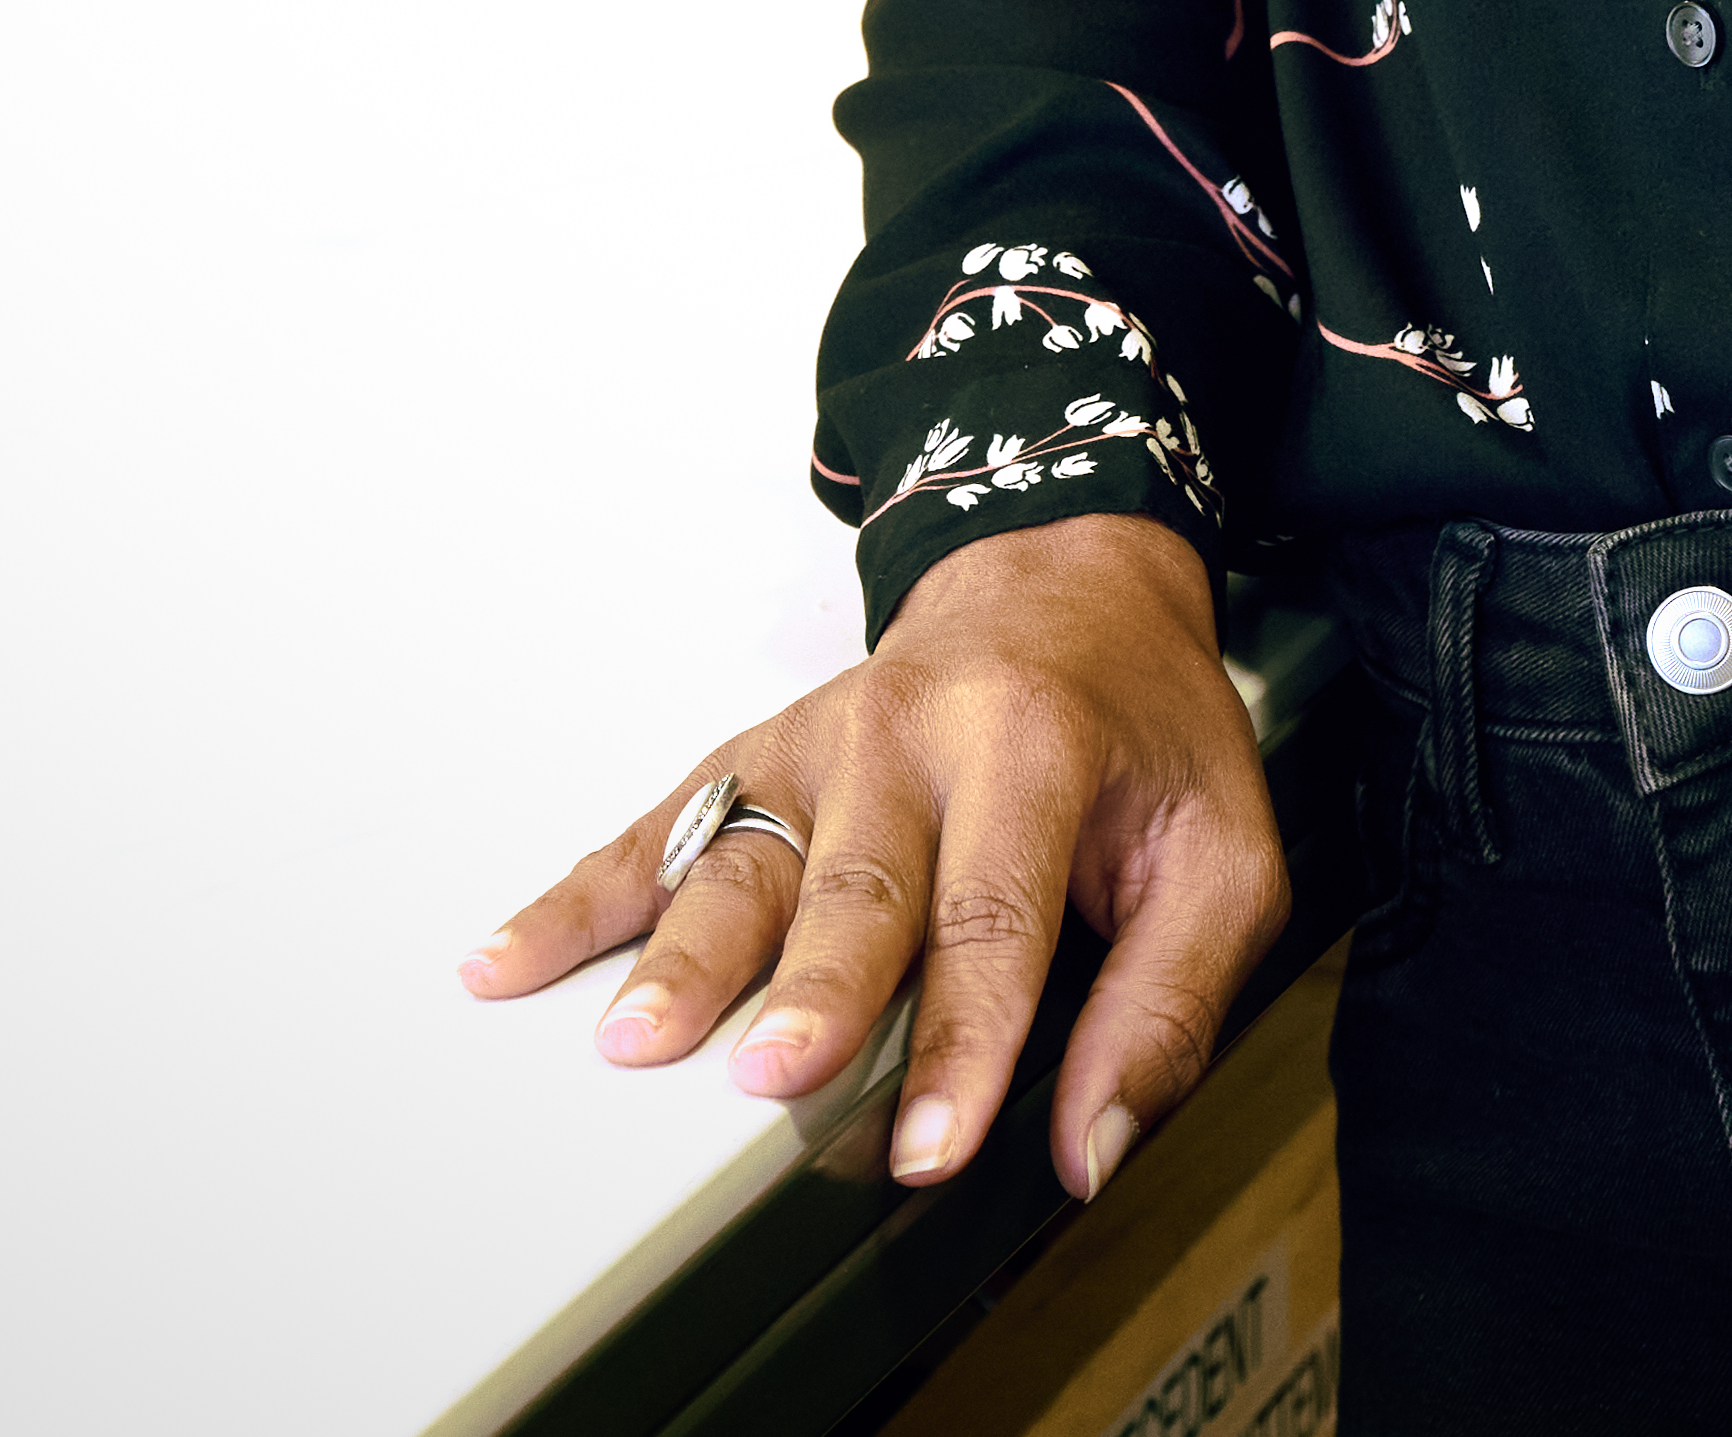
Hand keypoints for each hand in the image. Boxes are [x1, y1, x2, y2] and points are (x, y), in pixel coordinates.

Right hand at [458, 512, 1287, 1203]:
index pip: (995, 918)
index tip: (929, 1150)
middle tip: (769, 1078)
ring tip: (624, 1040)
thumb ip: (1166, 1005)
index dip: (964, 1043)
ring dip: (680, 954)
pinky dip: (580, 897)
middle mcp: (911, 734)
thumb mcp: (1225, 855)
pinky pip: (661, 830)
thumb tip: (1095, 1146)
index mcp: (1035, 746)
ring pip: (740, 859)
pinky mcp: (760, 758)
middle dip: (812, 991)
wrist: (1069, 582)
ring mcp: (819, 744)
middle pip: (857, 887)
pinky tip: (505, 958)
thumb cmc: (1148, 733)